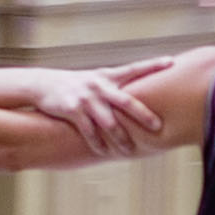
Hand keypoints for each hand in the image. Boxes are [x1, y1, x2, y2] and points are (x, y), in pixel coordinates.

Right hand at [27, 67, 161, 157]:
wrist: (43, 84)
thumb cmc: (76, 85)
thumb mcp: (96, 79)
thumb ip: (115, 86)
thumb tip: (139, 98)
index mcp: (108, 76)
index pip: (134, 68)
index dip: (153, 65)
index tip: (171, 62)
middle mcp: (99, 86)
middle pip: (126, 101)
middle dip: (143, 114)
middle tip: (158, 126)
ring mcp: (86, 98)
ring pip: (108, 121)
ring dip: (121, 138)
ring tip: (130, 150)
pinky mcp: (72, 110)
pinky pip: (89, 131)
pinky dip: (97, 143)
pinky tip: (104, 152)